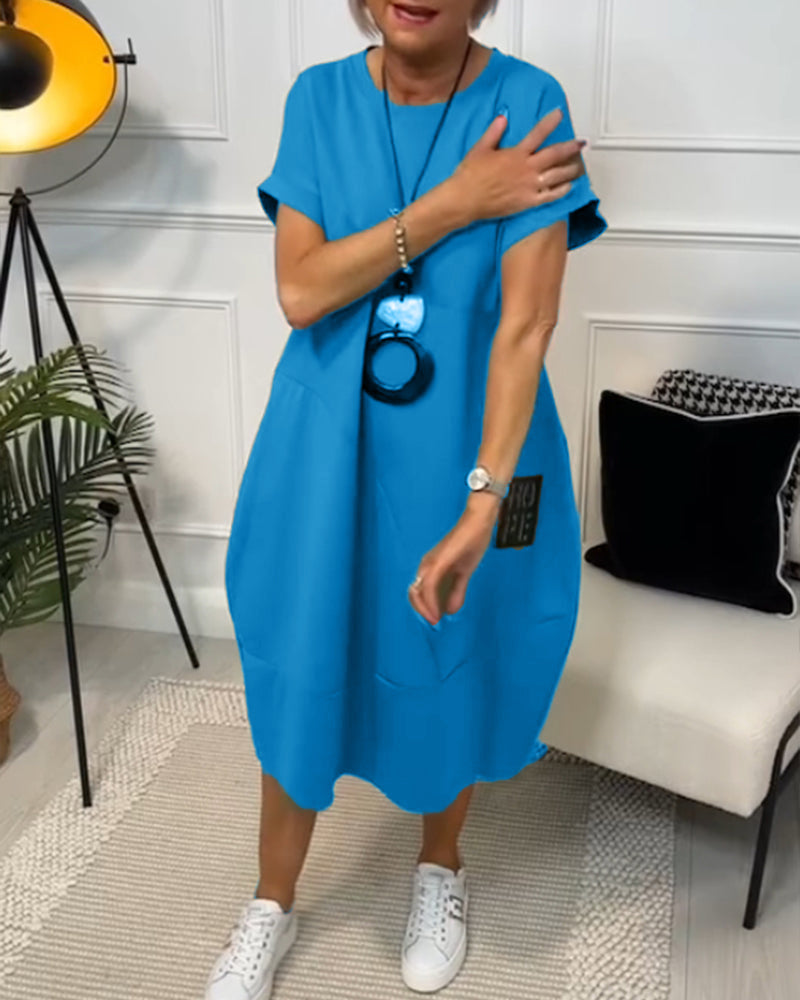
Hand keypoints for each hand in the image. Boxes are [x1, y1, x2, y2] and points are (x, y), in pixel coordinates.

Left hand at [407, 503, 497, 626]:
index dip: (423, 608)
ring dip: (425, 609)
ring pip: (418, 591)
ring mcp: (431, 562)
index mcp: (431, 567)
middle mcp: (426, 565)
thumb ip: (457, 590)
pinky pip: (429, 586)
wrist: (479, 521)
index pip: (418, 592)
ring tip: (435, 620)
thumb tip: (450, 610)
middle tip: (435, 622)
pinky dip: (431, 601)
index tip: (435, 620)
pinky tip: (439, 611)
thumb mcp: (465, 572)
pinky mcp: (439, 561)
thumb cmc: (471, 542)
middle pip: (414, 593)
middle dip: (422, 611)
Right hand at [451, 108, 586, 224]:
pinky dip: (561, 190)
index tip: (560, 113)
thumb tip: (503, 118)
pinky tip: (568, 186)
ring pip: (556, 176)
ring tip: (580, 166)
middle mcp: (526, 169)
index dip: (550, 122)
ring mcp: (529, 186)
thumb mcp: (480, 148)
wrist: (465, 200)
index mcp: (516, 153)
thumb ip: (494, 132)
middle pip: (554, 156)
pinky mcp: (528, 202)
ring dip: (571, 170)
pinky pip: (550, 196)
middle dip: (570, 148)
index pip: (537, 134)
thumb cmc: (470, 174)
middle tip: (582, 143)